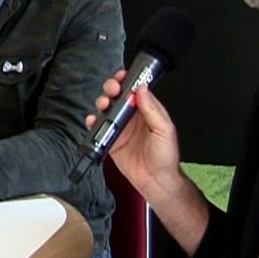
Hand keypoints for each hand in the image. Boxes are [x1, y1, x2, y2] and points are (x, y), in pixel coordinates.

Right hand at [87, 70, 183, 203]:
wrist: (156, 181)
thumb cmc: (165, 157)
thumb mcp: (165, 130)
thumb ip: (153, 109)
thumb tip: (142, 90)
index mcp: (147, 111)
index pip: (135, 90)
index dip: (127, 80)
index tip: (123, 76)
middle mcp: (133, 117)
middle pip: (117, 96)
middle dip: (112, 88)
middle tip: (112, 89)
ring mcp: (121, 128)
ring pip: (106, 109)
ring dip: (102, 102)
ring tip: (104, 104)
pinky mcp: (111, 140)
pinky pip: (98, 128)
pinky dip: (93, 122)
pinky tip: (94, 120)